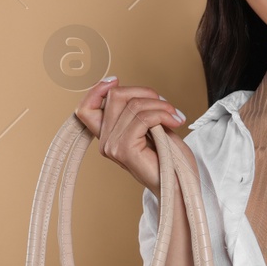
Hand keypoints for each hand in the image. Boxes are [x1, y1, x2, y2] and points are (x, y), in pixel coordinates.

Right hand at [73, 75, 194, 196]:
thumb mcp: (150, 126)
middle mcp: (105, 142)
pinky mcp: (125, 150)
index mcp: (108, 136)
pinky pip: (143, 118)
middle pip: (115, 96)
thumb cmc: (169, 158)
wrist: (181, 185)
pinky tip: (175, 122)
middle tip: (167, 107)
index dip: (97, 89)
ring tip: (175, 116)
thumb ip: (136, 110)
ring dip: (161, 106)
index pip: (86, 108)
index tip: (116, 80)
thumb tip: (131, 90)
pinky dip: (163, 114)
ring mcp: (113, 147)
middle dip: (145, 93)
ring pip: (134, 105)